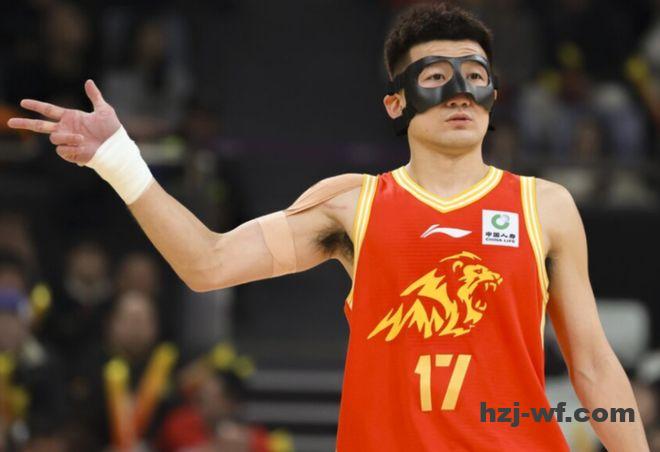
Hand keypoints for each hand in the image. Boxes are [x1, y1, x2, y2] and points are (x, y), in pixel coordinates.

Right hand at [7, 79, 121, 164]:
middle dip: (24, 123)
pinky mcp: (70, 153)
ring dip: (67, 137)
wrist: (116, 147)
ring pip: (53, 138)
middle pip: (39, 125)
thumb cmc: (112, 130)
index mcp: (70, 117)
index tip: (23, 102)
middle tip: (10, 122)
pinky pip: (61, 150)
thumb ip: (94, 96)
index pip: (48, 110)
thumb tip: (88, 81)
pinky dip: (71, 148)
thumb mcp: (104, 110)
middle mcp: (65, 129)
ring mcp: (67, 141)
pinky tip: (83, 148)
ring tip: (82, 138)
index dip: (36, 105)